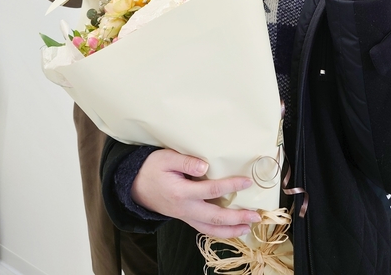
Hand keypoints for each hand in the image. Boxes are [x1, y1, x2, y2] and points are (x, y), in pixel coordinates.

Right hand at [132, 149, 259, 237]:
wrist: (134, 186)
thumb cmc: (152, 168)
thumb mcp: (165, 158)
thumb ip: (186, 162)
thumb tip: (205, 166)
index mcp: (182, 193)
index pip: (212, 190)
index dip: (231, 186)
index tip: (248, 181)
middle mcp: (185, 209)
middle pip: (215, 217)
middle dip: (237, 218)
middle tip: (256, 216)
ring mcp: (185, 216)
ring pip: (210, 229)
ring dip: (230, 230)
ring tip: (247, 228)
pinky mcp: (184, 217)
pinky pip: (203, 229)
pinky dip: (218, 232)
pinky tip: (229, 230)